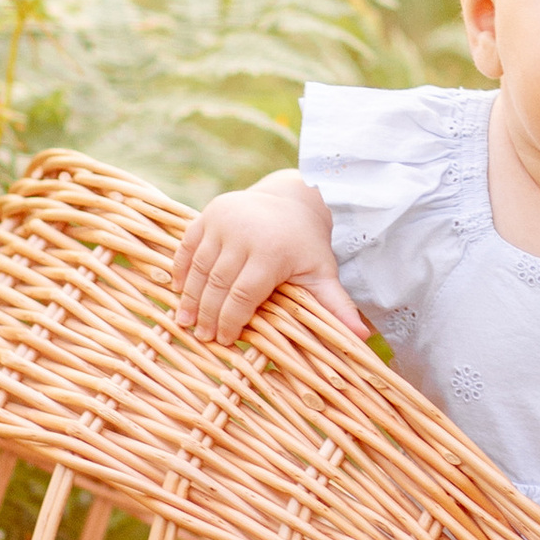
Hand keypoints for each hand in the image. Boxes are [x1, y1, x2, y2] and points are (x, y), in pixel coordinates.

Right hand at [171, 173, 367, 343]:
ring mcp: (223, 221)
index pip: (245, 296)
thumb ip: (336, 304)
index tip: (225, 341)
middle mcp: (244, 234)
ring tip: (185, 322)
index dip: (232, 321)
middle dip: (208, 315)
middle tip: (202, 337)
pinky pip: (187, 247)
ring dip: (190, 297)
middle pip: (218, 285)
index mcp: (272, 252)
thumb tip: (362, 336)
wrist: (292, 198)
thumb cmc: (306, 243)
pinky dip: (180, 269)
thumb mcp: (322, 271)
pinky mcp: (208, 214)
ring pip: (199, 268)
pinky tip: (178, 292)